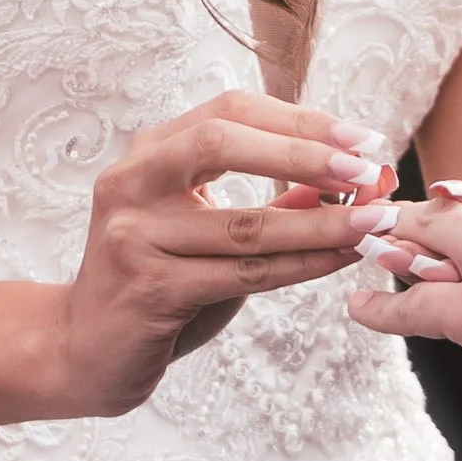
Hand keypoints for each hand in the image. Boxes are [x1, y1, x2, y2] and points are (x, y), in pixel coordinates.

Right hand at [63, 92, 393, 417]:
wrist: (87, 349)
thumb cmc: (161, 280)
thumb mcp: (214, 229)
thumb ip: (275, 202)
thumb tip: (355, 179)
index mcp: (150, 152)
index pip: (229, 111)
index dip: (298, 120)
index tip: (360, 136)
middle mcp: (132, 182)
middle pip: (223, 143)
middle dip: (304, 153)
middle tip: (367, 169)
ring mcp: (134, 234)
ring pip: (246, 223)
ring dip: (321, 223)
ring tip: (374, 220)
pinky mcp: (149, 288)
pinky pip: (243, 273)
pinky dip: (301, 265)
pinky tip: (340, 259)